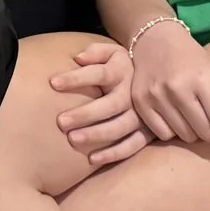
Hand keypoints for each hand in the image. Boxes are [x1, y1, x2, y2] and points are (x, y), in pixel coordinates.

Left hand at [50, 40, 149, 165]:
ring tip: (73, 139)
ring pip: (121, 126)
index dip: (76, 78)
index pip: (99, 74)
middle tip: (60, 122)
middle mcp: (133, 93)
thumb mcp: (111, 51)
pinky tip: (92, 159)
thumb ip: (95, 52)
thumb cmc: (122, 64)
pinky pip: (133, 145)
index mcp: (123, 71)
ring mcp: (142, 114)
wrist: (156, 74)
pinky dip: (114, 153)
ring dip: (97, 134)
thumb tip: (77, 57)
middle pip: (110, 104)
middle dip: (85, 113)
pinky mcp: (148, 131)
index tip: (52, 83)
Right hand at [129, 22, 209, 145]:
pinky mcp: (140, 102)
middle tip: (205, 114)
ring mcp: (156, 96)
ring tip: (188, 113)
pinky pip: (163, 135)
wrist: (155, 40)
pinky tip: (171, 113)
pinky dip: (171, 130)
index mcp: (204, 80)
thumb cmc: (194, 60)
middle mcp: (178, 88)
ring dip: (191, 130)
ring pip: (185, 137)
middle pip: (207, 135)